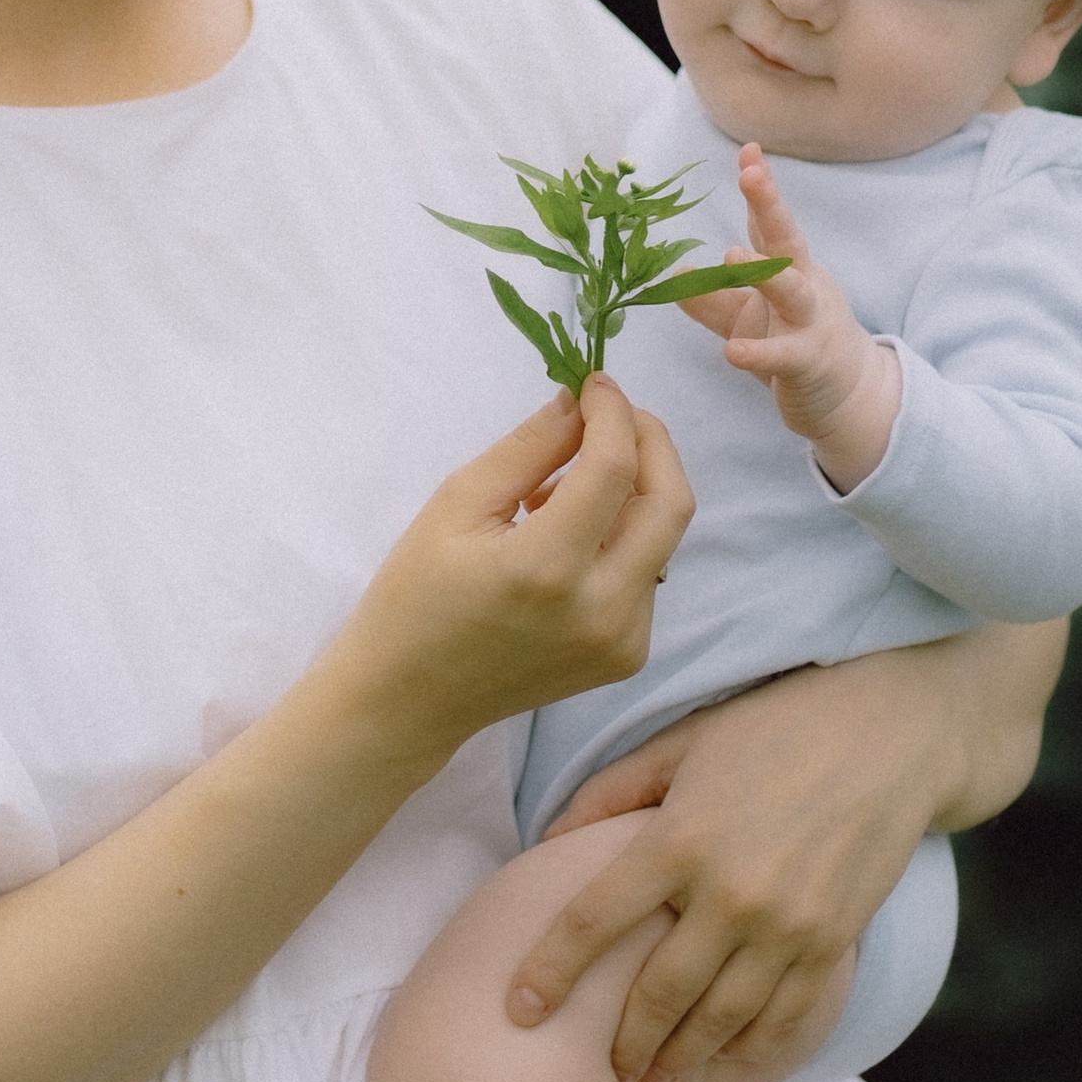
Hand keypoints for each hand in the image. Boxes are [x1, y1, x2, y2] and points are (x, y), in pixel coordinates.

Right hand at [331, 379, 692, 765]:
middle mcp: (600, 610)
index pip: (614, 468)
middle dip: (649, 441)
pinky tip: (565, 541)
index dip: (613, 412)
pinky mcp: (628, 656)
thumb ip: (527, 448)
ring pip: (663, 536)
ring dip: (630, 491)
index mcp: (546, 569)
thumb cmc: (416, 595)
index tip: (595, 383)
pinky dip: (620, 537)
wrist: (411, 698)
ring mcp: (622, 640)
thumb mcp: (455, 505)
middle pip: (670, 503)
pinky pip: (647, 573)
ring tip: (558, 491)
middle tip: (608, 415)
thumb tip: (580, 403)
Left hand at [506, 627, 1062, 1081]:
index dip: (547, 971)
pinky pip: (784, 1017)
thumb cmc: (776, 725)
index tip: (515, 1009)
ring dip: (679, 1058)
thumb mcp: (682, 742)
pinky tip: (723, 1065)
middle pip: (656, 994)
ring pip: (719, 1019)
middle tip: (593, 1073)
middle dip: (619, 1043)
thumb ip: (611, 794)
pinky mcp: (833, 942)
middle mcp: (730, 894)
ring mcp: (787, 926)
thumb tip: (546, 841)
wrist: (894, 732)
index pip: (591, 921)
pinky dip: (749, 1051)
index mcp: (678, 839)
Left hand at [682, 143, 898, 492]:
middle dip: (770, 205)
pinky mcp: (808, 363)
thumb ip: (712, 298)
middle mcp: (805, 287)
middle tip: (751, 173)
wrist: (849, 397)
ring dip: (764, 273)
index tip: (748, 150)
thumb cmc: (797, 344)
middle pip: (788, 241)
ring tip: (732, 257)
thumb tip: (671, 275)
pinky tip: (732, 351)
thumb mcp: (747, 318)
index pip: (771, 224)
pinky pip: (782, 356)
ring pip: (792, 292)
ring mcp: (810, 324)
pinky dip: (758, 352)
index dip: (760, 188)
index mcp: (790, 270)